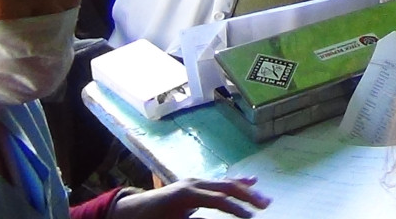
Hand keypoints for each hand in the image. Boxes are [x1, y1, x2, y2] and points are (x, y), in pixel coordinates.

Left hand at [110, 177, 270, 218]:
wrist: (130, 211)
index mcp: (186, 194)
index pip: (219, 199)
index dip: (237, 209)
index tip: (252, 218)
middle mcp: (193, 183)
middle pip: (227, 186)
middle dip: (248, 196)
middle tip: (266, 206)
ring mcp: (194, 181)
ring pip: (226, 182)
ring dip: (247, 190)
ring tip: (264, 199)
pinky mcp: (195, 184)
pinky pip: (220, 182)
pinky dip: (236, 183)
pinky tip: (251, 182)